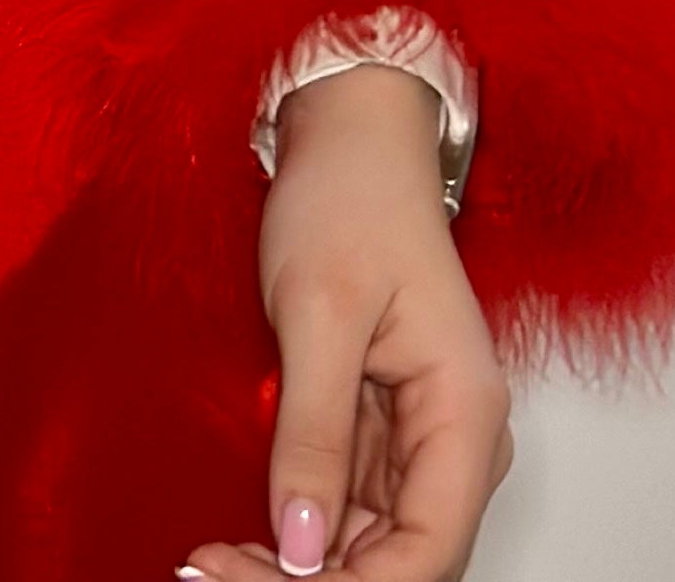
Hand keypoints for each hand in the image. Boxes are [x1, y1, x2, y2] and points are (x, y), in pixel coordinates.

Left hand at [177, 65, 512, 580]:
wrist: (348, 138)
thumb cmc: (348, 199)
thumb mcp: (318, 311)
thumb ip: (315, 432)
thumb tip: (304, 546)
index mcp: (466, 417)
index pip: (427, 553)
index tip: (255, 577)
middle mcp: (456, 442)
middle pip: (396, 560)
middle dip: (309, 579)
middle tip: (209, 569)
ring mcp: (418, 440)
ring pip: (367, 545)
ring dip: (295, 562)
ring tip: (209, 557)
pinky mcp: (379, 431)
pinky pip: (345, 507)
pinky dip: (295, 525)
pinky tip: (235, 529)